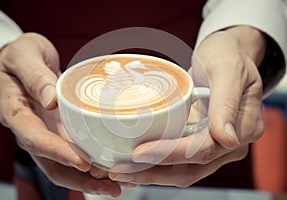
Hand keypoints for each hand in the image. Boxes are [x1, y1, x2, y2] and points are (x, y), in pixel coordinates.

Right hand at [0, 32, 120, 196]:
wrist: (18, 61)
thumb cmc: (19, 56)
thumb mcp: (25, 56)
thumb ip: (36, 77)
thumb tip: (51, 101)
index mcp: (17, 113)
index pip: (35, 139)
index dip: (59, 153)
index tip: (83, 162)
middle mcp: (32, 129)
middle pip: (52, 163)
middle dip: (80, 179)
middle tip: (110, 187)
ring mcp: (46, 132)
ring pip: (64, 164)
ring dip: (89, 179)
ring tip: (116, 185)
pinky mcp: (58, 131)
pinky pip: (72, 151)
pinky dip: (90, 163)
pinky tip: (110, 166)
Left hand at [108, 26, 265, 185]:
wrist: (228, 54)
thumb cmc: (229, 57)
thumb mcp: (229, 70)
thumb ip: (227, 103)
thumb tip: (227, 140)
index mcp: (244, 127)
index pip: (204, 149)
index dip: (170, 154)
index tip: (140, 152)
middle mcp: (230, 144)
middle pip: (190, 168)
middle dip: (153, 171)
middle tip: (120, 170)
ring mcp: (214, 145)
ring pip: (182, 170)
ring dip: (151, 172)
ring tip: (122, 171)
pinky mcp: (199, 141)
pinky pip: (178, 160)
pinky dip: (156, 163)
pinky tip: (135, 163)